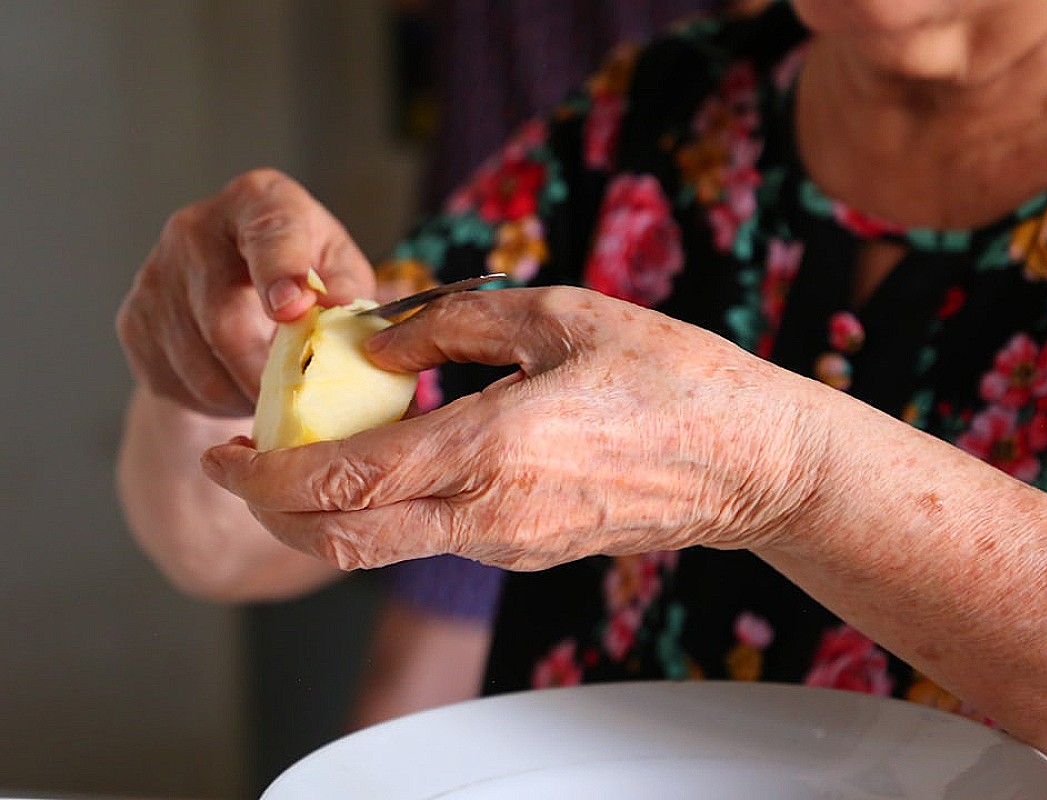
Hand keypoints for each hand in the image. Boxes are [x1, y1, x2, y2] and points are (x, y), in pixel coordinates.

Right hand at [116, 169, 375, 416]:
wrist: (240, 293)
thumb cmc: (305, 274)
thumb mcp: (340, 270)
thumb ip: (345, 287)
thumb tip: (338, 308)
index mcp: (260, 202)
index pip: (269, 234)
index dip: (280, 272)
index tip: (292, 310)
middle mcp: (196, 228)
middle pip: (226, 318)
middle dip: (264, 369)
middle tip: (295, 396)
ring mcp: (156, 273)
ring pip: (200, 361)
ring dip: (242, 391)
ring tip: (272, 391)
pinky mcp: (134, 320)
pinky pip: (177, 380)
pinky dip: (215, 399)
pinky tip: (237, 387)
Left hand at [200, 287, 830, 570]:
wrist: (750, 463)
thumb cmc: (674, 380)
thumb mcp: (562, 315)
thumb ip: (457, 323)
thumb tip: (382, 341)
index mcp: (493, 450)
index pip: (345, 481)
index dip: (268, 475)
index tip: (227, 451)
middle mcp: (490, 515)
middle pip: (343, 541)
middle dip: (273, 510)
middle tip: (241, 467)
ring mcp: (509, 545)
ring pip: (383, 547)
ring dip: (325, 510)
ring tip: (307, 453)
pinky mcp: (527, 552)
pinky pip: (434, 538)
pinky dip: (386, 507)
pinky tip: (395, 459)